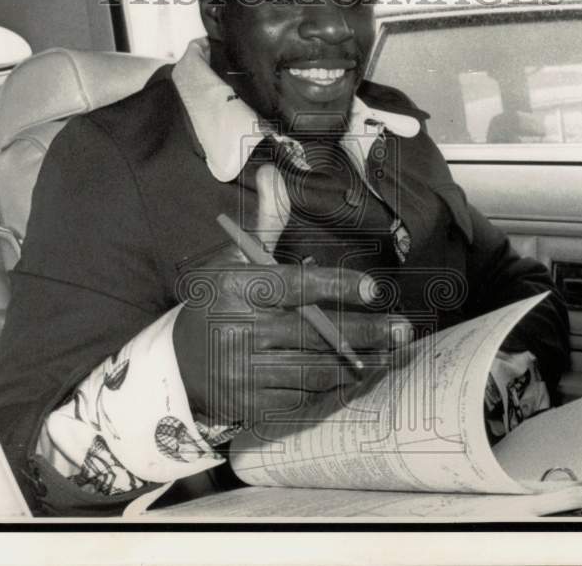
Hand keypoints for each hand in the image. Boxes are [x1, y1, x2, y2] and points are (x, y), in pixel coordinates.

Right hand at [173, 164, 412, 425]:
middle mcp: (238, 330)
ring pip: (315, 369)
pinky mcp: (251, 405)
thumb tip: (274, 176)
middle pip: (316, 332)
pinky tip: (358, 377)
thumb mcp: (234, 259)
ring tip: (391, 354)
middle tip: (402, 330)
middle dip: (366, 332)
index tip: (375, 289)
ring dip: (359, 363)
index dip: (339, 286)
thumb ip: (264, 224)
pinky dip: (334, 388)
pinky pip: (303, 397)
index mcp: (235, 288)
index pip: (296, 286)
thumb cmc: (218, 302)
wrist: (178, 364)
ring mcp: (244, 372)